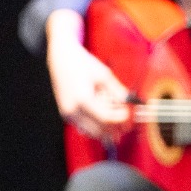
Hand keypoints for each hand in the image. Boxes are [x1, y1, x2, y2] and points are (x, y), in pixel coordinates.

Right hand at [46, 10, 130, 139]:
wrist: (61, 58)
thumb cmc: (82, 63)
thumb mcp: (104, 75)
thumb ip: (117, 91)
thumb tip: (130, 103)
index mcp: (83, 99)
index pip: (106, 118)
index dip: (120, 118)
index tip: (128, 112)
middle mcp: (73, 110)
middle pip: (99, 130)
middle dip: (114, 128)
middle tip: (125, 121)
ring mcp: (67, 113)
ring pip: (90, 132)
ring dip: (104, 128)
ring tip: (113, 116)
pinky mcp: (65, 113)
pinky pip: (83, 127)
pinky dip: (95, 125)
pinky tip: (102, 114)